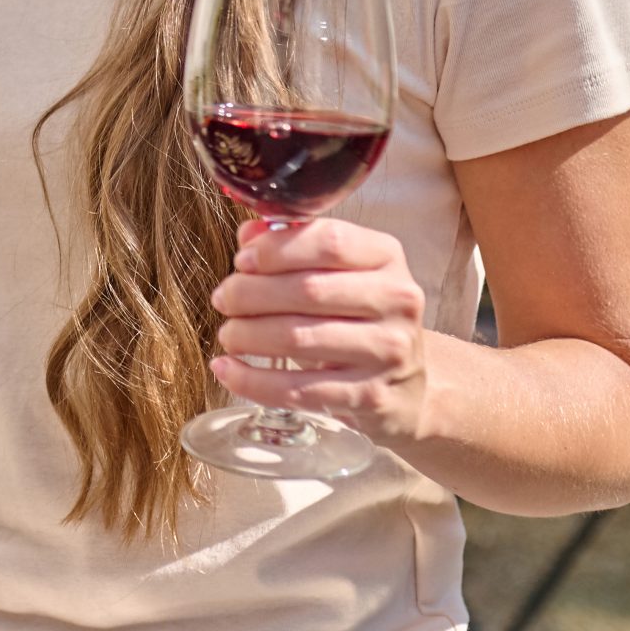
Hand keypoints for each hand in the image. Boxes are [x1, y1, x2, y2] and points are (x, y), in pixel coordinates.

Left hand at [209, 217, 430, 446]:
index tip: (242, 260)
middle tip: (223, 299)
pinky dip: (251, 381)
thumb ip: (292, 246)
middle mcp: (396, 301)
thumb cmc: (358, 317)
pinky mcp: (370, 396)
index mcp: (387, 257)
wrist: (405, 385)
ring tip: (228, 334)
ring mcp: (387, 351)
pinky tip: (226, 370)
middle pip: (307, 290)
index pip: (329, 241)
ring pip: (297, 338)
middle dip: (250, 294)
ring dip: (247, 335)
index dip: (276, 249)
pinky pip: (296, 390)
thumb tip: (248, 234)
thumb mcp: (338, 272)